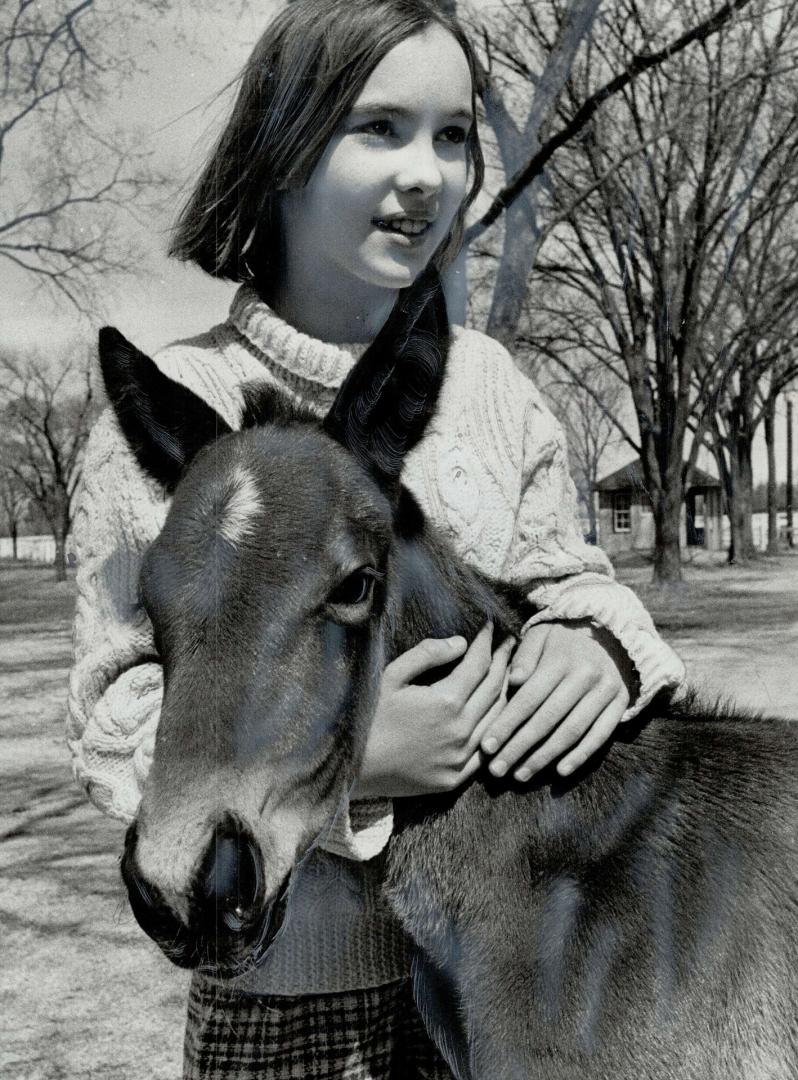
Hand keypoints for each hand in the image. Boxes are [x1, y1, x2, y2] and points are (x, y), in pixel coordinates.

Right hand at [354, 624, 513, 797]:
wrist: (352, 769)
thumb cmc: (368, 717)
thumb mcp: (391, 677)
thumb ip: (426, 655)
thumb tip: (460, 642)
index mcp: (446, 701)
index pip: (479, 664)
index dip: (486, 641)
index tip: (490, 626)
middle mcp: (461, 730)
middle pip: (494, 688)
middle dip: (504, 661)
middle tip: (509, 643)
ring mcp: (460, 757)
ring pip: (497, 718)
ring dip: (505, 692)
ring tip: (508, 673)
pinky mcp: (456, 777)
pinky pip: (487, 749)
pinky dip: (496, 727)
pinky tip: (496, 715)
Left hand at [480, 620, 633, 779]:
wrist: (614, 633)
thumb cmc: (565, 638)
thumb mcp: (542, 634)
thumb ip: (524, 656)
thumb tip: (513, 680)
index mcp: (561, 659)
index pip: (528, 698)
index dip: (506, 724)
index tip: (486, 747)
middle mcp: (585, 676)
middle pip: (547, 719)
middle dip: (519, 747)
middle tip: (496, 770)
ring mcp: (605, 692)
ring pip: (571, 732)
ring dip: (544, 757)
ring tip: (520, 775)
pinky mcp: (620, 704)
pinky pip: (600, 735)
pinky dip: (581, 756)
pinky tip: (560, 772)